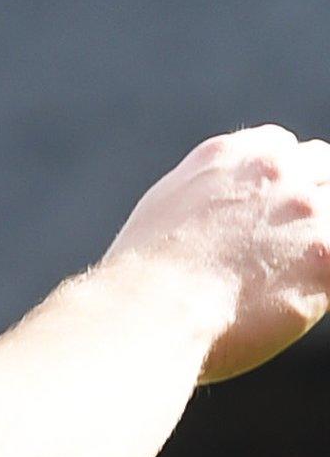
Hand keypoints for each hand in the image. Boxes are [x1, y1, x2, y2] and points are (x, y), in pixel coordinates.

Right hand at [102, 125, 329, 382]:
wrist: (153, 309)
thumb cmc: (145, 276)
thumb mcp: (166, 206)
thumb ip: (210, 192)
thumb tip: (230, 209)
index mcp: (228, 155)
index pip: (282, 146)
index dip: (281, 179)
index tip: (271, 209)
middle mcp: (273, 171)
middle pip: (323, 168)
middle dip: (312, 199)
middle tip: (286, 242)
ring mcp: (307, 210)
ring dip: (318, 241)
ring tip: (285, 275)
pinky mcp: (329, 257)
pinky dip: (322, 280)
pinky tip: (291, 297)